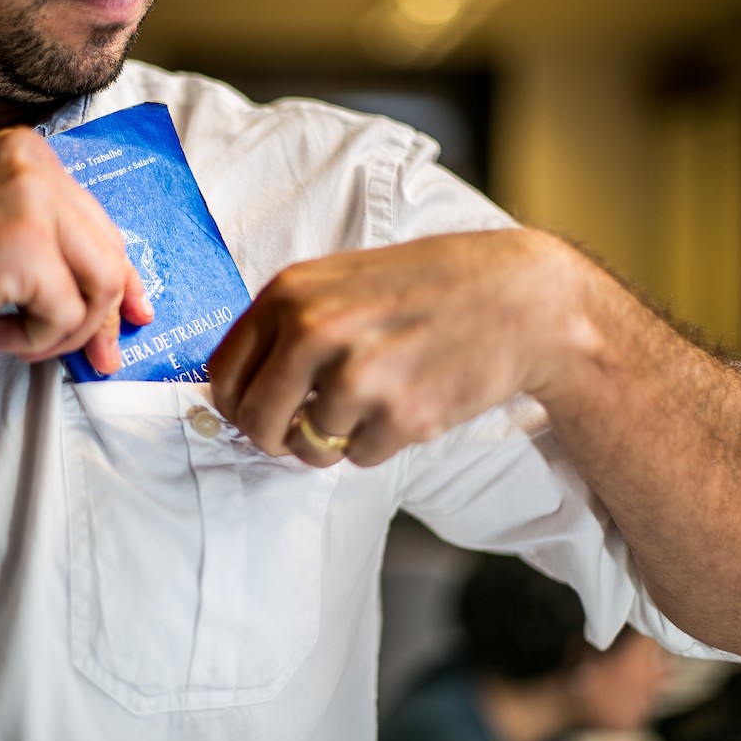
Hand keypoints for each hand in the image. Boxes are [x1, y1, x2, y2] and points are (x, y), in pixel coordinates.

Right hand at [0, 128, 152, 371]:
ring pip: (101, 287)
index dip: (122, 277)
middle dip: (103, 316)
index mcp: (27, 153)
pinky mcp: (24, 247)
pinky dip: (38, 340)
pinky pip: (68, 314)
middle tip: (95, 356)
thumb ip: (46, 244)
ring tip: (22, 338)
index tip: (132, 312)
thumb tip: (114, 295)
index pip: (100, 223)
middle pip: (111, 255)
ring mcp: (31, 203)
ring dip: (67, 332)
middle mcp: (35, 166)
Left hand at [209, 229, 591, 466]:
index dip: (234, 405)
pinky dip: (375, 445)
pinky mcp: (402, 416)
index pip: (223, 374)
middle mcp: (316, 331)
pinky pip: (357, 459)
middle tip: (300, 432)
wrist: (516, 298)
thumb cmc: (426, 287)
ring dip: (333, 440)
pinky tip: (405, 404)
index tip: (254, 413)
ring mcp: (359, 375)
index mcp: (292, 293)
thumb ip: (285, 324)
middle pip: (256, 422)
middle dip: (274, 438)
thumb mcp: (339, 281)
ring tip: (372, 402)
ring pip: (308, 447)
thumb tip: (237, 385)